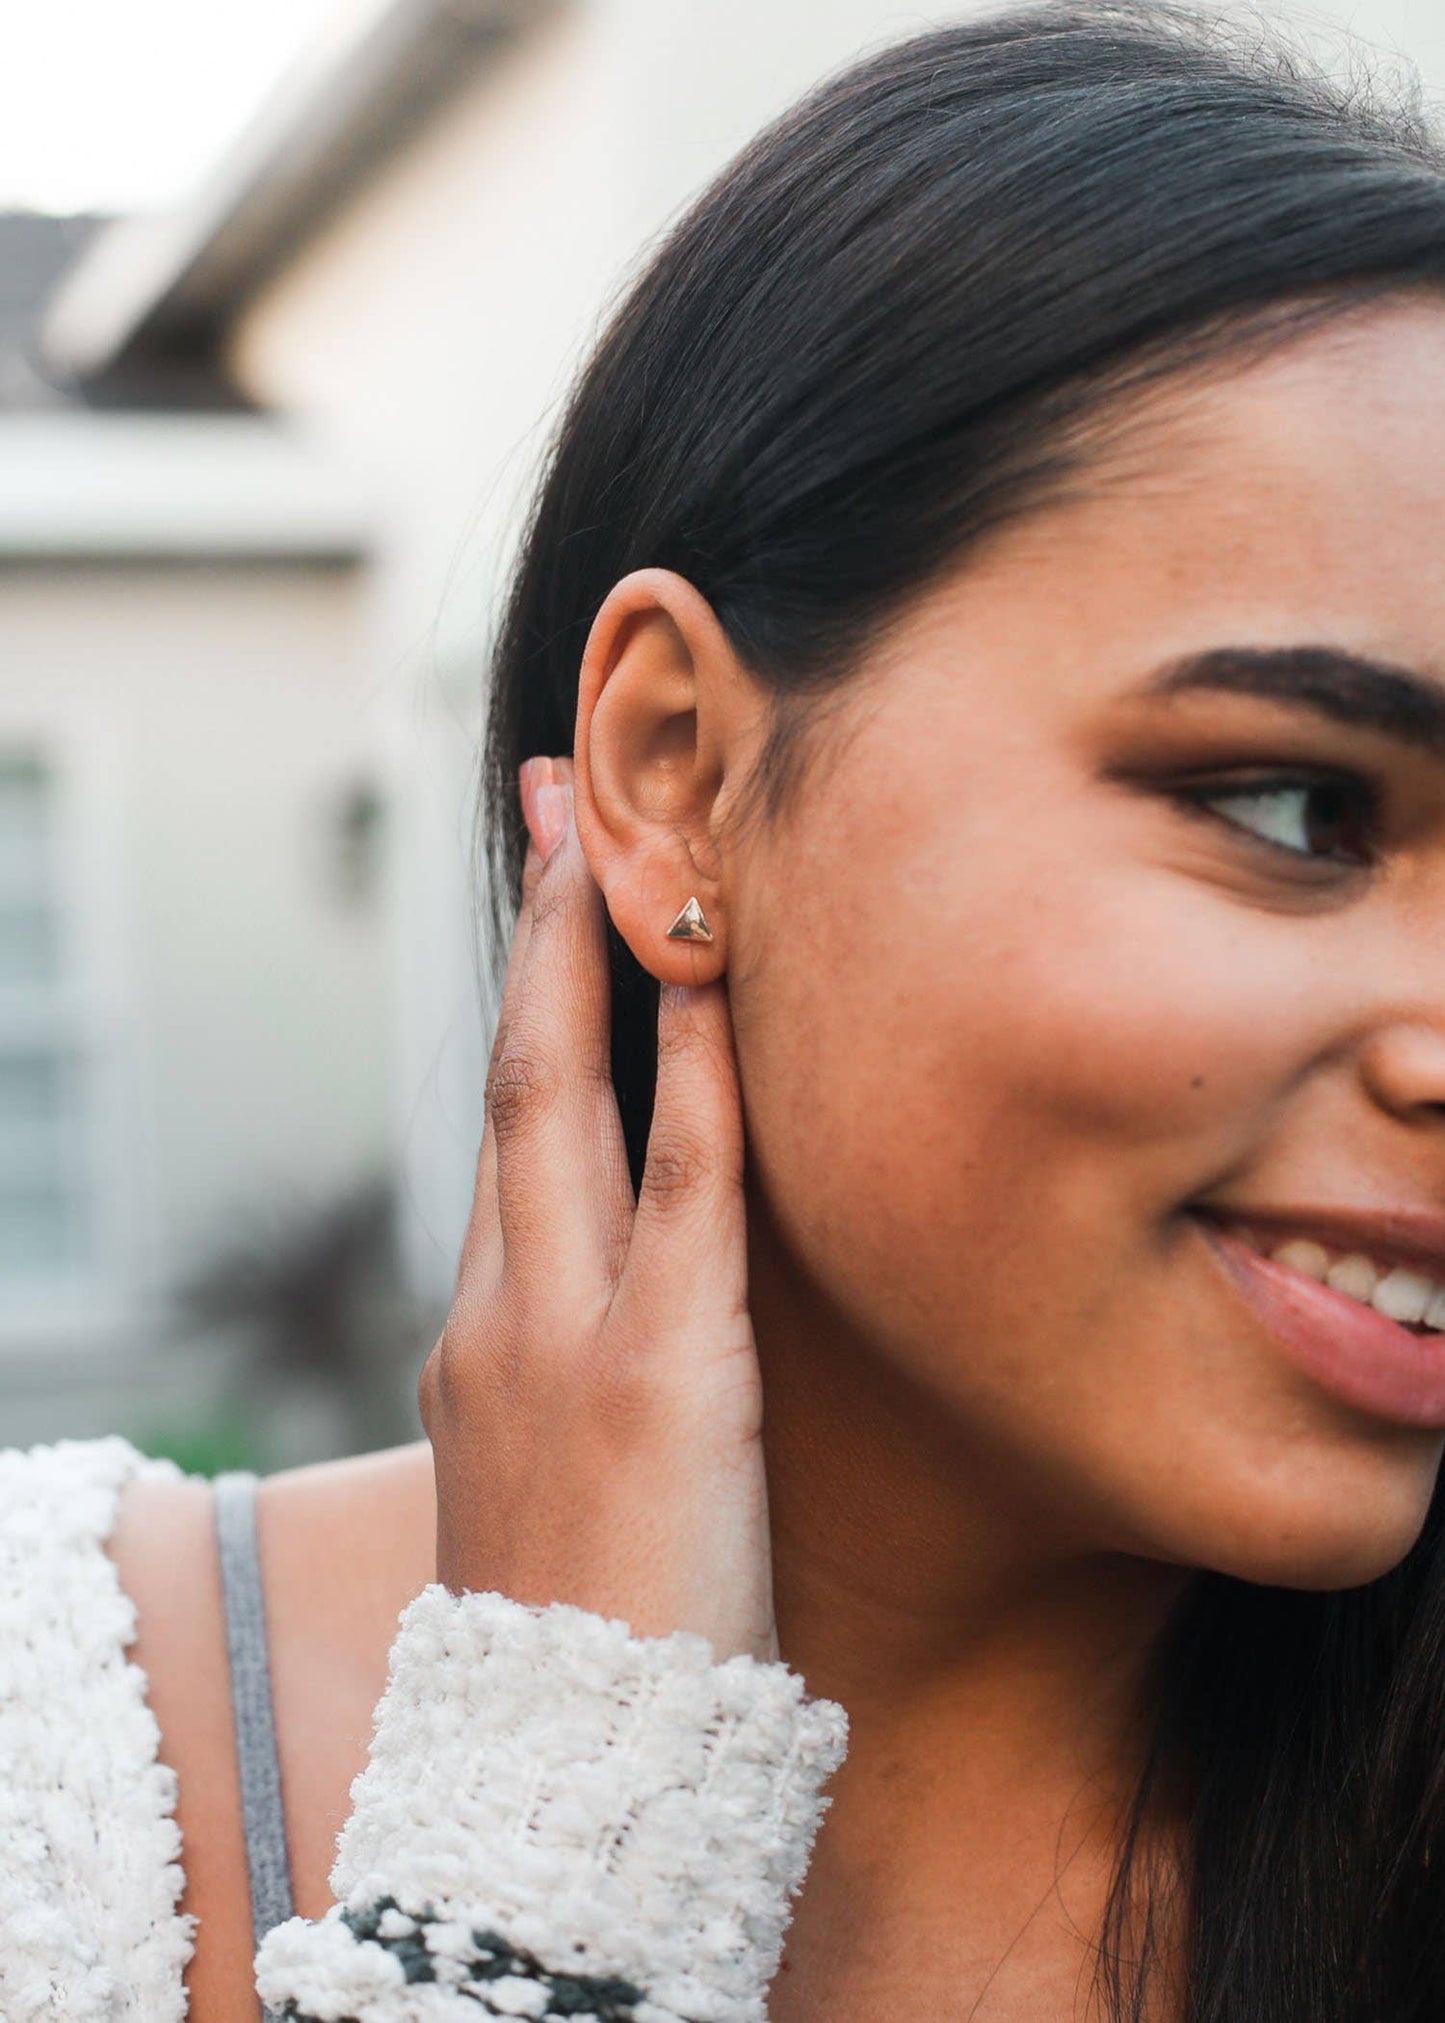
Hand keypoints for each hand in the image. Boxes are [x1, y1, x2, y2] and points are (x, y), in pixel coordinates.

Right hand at [419, 757, 776, 1663]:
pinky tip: (718, 986)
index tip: (552, 895)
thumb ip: (572, 1375)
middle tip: (552, 792)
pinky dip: (697, 1082)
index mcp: (480, 1330)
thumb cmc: (583, 1639)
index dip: (529, 1000)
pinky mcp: (660, 1375)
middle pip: (517, 1074)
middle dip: (536, 926)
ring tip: (620, 833)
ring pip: (571, 1103)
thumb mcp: (554, 1479)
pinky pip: (681, 1194)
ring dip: (599, 957)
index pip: (509, 1126)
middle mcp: (502, 1305)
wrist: (563, 1778)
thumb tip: (618, 1309)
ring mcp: (566, 1331)